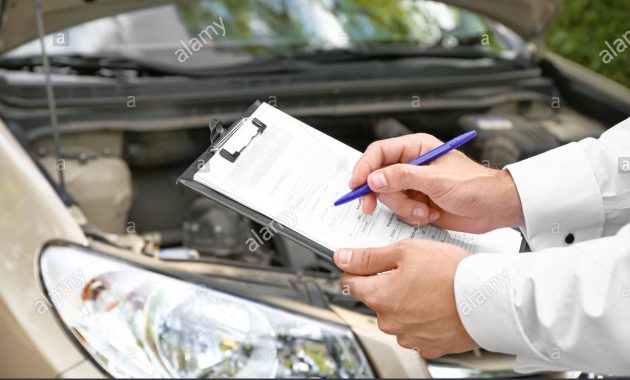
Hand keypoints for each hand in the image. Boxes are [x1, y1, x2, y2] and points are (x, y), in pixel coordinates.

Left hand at [335, 239, 476, 358]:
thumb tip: (341, 257)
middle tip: (413, 271)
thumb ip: (368, 257)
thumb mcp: (406, 251)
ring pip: (397, 316)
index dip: (358, 269)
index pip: (349, 283)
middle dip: (388, 285)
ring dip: (407, 303)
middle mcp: (390, 322)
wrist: (488, 300)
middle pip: (376, 300)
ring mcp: (409, 337)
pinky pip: (417, 330)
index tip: (369, 263)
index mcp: (380, 296)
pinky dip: (423, 318)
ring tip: (431, 288)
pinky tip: (438, 305)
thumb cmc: (451, 273)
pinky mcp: (428, 346)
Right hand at [351, 133, 523, 232]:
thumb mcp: (436, 180)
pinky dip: (411, 216)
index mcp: (416, 148)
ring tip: (425, 211)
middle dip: (380, 195)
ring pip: (388, 197)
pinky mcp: (417, 202)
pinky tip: (430, 214)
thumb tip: (374, 178)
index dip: (364, 168)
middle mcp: (412, 165)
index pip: (379, 152)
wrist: (495, 209)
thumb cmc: (475, 186)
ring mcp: (414, 185)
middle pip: (378, 177)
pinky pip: (400, 210)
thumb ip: (403, 177)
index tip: (356, 185)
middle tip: (369, 207)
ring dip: (403, 208)